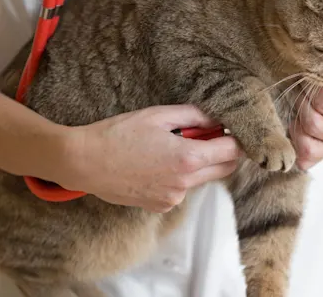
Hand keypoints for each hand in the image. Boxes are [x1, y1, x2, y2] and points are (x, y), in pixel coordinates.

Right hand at [59, 105, 241, 211]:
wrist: (84, 162)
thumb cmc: (119, 134)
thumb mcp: (159, 115)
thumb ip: (194, 116)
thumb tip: (217, 119)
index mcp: (188, 159)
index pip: (232, 152)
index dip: (238, 139)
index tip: (234, 130)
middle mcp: (185, 184)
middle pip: (224, 169)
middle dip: (225, 152)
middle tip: (210, 134)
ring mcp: (173, 198)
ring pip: (203, 179)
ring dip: (201, 163)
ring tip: (174, 147)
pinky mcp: (161, 206)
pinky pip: (183, 189)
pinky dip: (181, 176)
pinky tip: (159, 164)